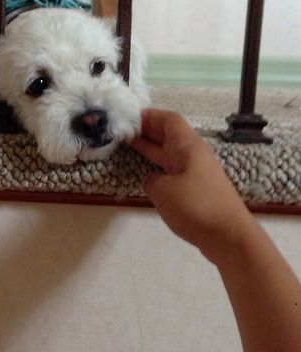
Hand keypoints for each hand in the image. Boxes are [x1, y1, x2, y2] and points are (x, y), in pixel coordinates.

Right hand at [131, 109, 252, 261]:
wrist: (228, 236)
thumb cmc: (196, 206)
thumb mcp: (163, 190)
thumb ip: (151, 180)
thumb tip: (152, 179)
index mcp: (188, 146)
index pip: (169, 120)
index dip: (148, 116)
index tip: (127, 119)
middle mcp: (194, 155)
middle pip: (169, 134)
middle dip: (147, 131)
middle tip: (123, 132)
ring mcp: (196, 172)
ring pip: (170, 153)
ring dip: (151, 149)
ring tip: (129, 147)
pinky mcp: (197, 190)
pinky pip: (174, 170)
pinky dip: (158, 168)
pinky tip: (146, 174)